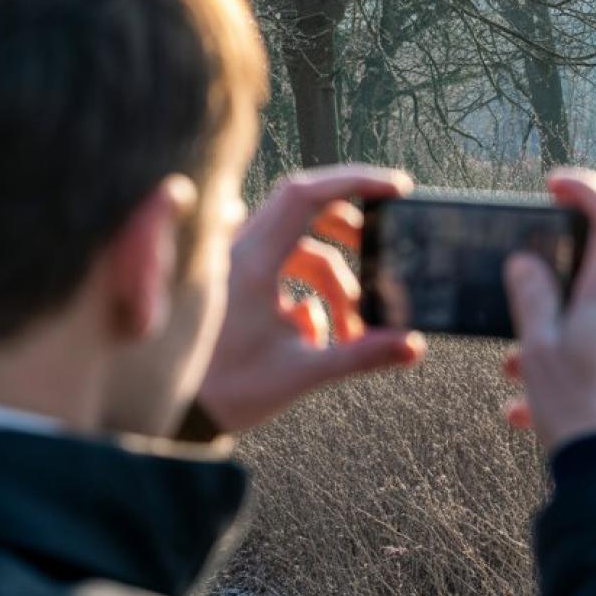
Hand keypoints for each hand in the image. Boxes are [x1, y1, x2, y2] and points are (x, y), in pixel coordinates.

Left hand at [197, 165, 424, 432]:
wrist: (181, 413)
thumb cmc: (229, 390)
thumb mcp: (304, 372)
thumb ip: (362, 355)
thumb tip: (413, 345)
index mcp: (253, 261)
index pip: (306, 196)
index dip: (354, 182)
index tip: (396, 189)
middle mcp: (242, 252)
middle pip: (309, 214)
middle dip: (352, 237)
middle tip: (381, 258)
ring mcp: (238, 266)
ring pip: (303, 251)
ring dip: (335, 284)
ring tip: (351, 332)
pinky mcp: (239, 283)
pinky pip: (285, 270)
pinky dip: (311, 295)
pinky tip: (315, 335)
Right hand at [502, 168, 595, 450]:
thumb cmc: (579, 410)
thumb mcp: (538, 350)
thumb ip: (532, 296)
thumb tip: (527, 263)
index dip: (587, 191)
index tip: (558, 188)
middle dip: (568, 283)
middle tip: (530, 312)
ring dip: (577, 329)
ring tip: (527, 375)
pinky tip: (560, 398)